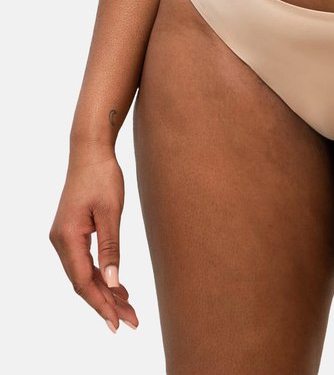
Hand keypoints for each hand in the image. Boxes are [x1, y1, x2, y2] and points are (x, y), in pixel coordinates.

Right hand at [49, 151, 138, 332]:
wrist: (90, 151)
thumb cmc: (102, 176)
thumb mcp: (111, 212)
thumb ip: (111, 248)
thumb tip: (112, 283)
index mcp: (67, 238)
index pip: (82, 282)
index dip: (100, 304)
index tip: (117, 323)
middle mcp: (60, 241)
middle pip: (82, 282)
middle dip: (106, 303)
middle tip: (131, 321)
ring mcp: (63, 238)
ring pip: (83, 274)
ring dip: (104, 292)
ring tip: (128, 309)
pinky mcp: (71, 233)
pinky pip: (84, 262)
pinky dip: (100, 276)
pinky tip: (116, 287)